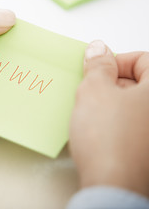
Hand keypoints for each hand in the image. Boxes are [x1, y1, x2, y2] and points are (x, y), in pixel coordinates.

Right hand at [70, 40, 148, 196]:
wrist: (111, 184)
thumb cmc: (108, 141)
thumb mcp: (94, 91)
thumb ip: (97, 66)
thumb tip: (98, 50)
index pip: (144, 59)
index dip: (116, 60)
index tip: (98, 70)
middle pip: (140, 81)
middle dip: (112, 82)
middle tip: (91, 90)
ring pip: (133, 103)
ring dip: (112, 101)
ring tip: (92, 111)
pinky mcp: (146, 147)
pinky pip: (132, 122)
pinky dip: (117, 119)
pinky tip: (100, 128)